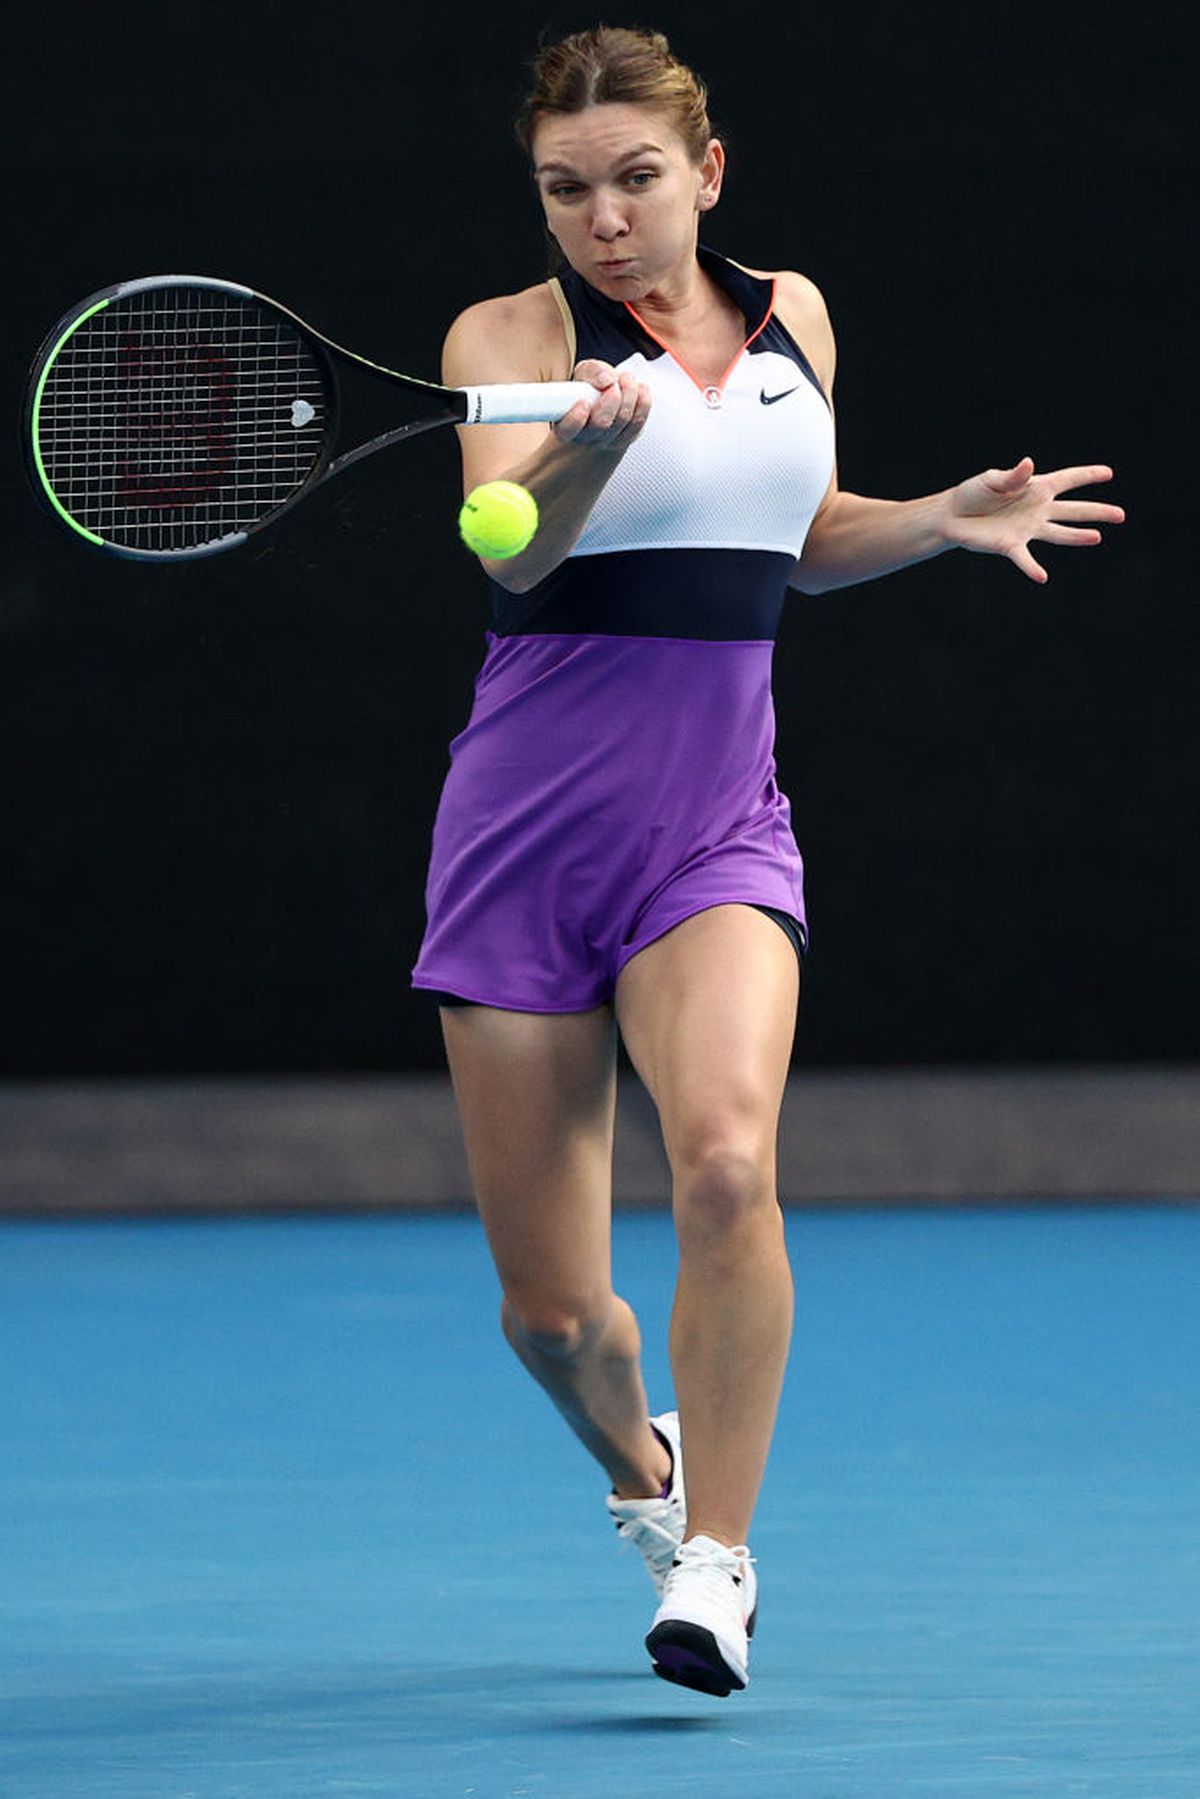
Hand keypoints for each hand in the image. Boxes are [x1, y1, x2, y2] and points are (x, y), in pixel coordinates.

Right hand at [553, 359, 650, 450]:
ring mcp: (607, 441)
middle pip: (601, 423)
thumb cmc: (590, 388)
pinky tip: (639, 389)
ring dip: (629, 393)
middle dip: (612, 397)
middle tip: (613, 381)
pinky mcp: (625, 439)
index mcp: (566, 424)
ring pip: (622, 420)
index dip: (575, 420)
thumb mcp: (584, 374)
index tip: (584, 402)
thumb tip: (608, 380)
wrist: (603, 402)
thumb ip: (592, 372)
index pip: (566, 431)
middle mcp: (585, 437)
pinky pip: (638, 423)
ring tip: (626, 378)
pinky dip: (643, 402)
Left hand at [946, 458, 1124, 583]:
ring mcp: (1027, 529)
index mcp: (1036, 488)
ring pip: (1058, 533)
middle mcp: (1037, 510)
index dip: (1087, 476)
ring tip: (1097, 537)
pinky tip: (1042, 577)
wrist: (952, 516)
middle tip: (1121, 515)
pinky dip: (1032, 568)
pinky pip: (1025, 559)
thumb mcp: (991, 479)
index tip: (1109, 473)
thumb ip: (1012, 476)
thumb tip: (1029, 465)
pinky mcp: (1011, 545)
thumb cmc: (974, 493)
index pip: (1067, 480)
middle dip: (1097, 512)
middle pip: (1073, 510)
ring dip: (1077, 536)